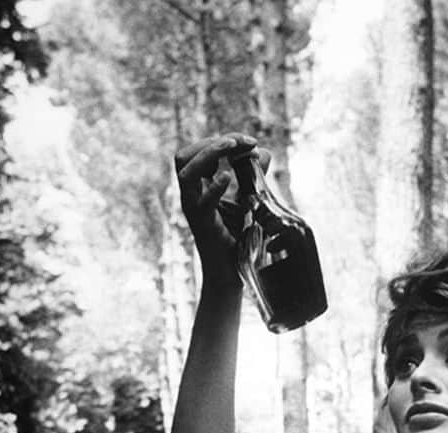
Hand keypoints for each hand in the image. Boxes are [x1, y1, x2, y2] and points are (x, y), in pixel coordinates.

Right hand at [173, 133, 265, 282]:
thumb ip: (253, 176)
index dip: (221, 141)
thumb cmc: (237, 241)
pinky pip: (202, 201)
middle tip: (240, 142)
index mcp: (198, 189)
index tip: (249, 142)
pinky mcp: (203, 226)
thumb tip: (263, 152)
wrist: (232, 276)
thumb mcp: (248, 201)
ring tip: (232, 149)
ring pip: (185, 171)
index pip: (197, 153)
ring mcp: (194, 210)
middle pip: (184, 156)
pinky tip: (228, 177)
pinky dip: (214, 186)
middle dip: (211, 141)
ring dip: (209, 153)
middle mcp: (191, 197)